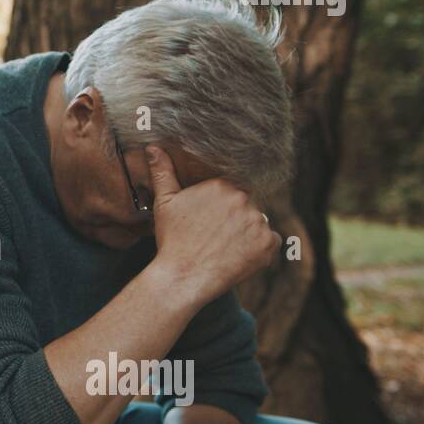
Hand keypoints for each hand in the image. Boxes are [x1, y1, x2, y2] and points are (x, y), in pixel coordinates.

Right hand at [145, 144, 278, 305]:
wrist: (183, 276)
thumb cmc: (172, 239)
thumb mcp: (165, 202)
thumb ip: (163, 171)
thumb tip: (153, 147)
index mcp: (222, 184)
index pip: (230, 190)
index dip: (220, 206)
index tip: (209, 221)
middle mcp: (244, 199)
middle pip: (245, 205)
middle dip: (234, 218)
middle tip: (214, 236)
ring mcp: (258, 221)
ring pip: (257, 222)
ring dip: (247, 232)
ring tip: (224, 247)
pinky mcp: (269, 244)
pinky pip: (270, 242)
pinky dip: (259, 249)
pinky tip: (237, 256)